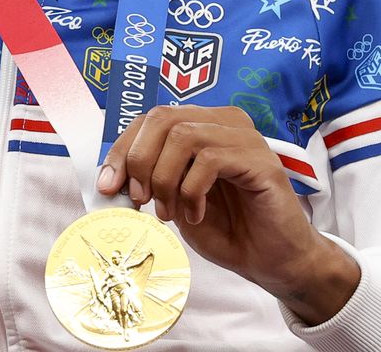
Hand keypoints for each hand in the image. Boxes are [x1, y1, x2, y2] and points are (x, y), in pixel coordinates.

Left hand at [97, 105, 360, 324]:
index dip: (123, 149)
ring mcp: (245, 138)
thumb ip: (148, 182)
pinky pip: (208, 159)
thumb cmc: (226, 230)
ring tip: (168, 212)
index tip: (108, 185)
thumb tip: (110, 178)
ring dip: (164, 179)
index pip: (151, 119)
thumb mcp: (174, 202)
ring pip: (183, 136)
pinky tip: (195, 215)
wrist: (271, 261)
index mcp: (203, 125)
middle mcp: (225, 122)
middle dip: (139, 161)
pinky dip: (191, 191)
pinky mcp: (260, 160)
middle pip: (163, 118)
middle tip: (140, 200)